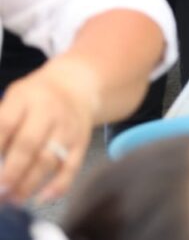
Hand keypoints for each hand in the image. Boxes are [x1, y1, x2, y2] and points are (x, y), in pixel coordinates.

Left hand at [0, 58, 97, 201]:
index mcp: (26, 98)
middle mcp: (49, 112)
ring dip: (29, 184)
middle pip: (29, 144)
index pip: (7, 124)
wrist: (76, 86)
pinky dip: (59, 186)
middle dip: (12, 172)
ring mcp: (68, 128)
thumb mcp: (14, 98)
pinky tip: (43, 198)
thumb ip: (1, 123)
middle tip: (0, 192)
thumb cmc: (35, 97)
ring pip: (49, 160)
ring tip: (13, 200)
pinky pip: (71, 167)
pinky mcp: (81, 143)